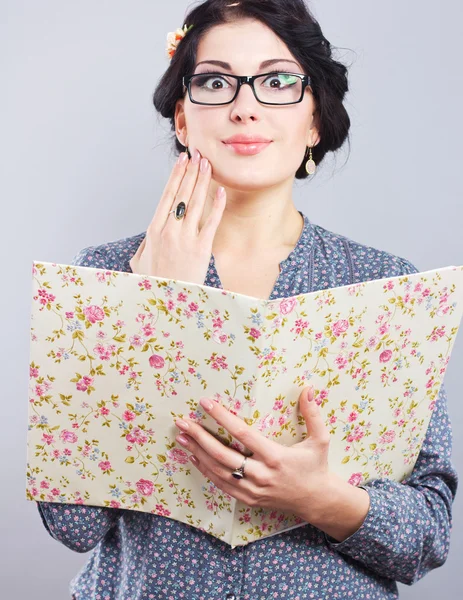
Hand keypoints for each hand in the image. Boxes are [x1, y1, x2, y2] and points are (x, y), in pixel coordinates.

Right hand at [130, 149, 225, 284]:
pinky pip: (211, 223)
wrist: (166, 300)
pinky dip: (216, 206)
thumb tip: (145, 242)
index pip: (166, 196)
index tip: (181, 161)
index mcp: (154, 230)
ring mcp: (185, 238)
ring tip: (208, 165)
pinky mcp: (201, 248)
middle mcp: (169, 230)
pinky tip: (221, 192)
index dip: (176, 176)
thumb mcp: (139, 263)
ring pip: (195, 203)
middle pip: (182, 194)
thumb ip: (143, 248)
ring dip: (202, 182)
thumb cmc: (152, 283)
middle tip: (198, 155)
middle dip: (191, 172)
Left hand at [174, 386, 330, 517]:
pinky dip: (205, 470)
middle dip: (199, 436)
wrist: (316, 500)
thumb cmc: (316, 466)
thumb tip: (308, 389)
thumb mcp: (320, 440)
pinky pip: (221, 484)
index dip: (222, 417)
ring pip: (217, 470)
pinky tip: (194, 457)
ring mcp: (252, 489)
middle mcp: (260, 474)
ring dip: (196, 452)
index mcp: (275, 456)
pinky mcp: (248, 499)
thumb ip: (313, 414)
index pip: (242, 434)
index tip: (206, 403)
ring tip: (180, 436)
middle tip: (182, 421)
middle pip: (222, 453)